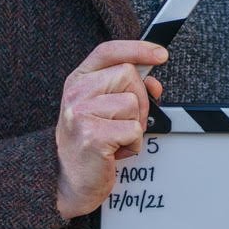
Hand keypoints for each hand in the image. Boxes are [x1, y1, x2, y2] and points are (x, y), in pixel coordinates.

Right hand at [55, 40, 166, 218]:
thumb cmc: (89, 143)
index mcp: (78, 80)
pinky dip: (133, 145)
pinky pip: (134, 130)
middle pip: (128, 75)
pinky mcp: (93, 136)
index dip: (137, 48)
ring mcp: (81, 113)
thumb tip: (154, 82)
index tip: (160, 54)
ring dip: (135, 125)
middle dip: (139, 100)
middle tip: (125, 121)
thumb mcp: (103, 108)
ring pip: (133, 103)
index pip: (109, 51)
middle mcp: (76, 93)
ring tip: (116, 137)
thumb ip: (126, 89)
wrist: (69, 180)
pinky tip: (116, 150)